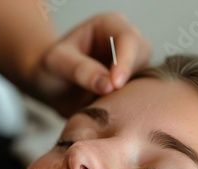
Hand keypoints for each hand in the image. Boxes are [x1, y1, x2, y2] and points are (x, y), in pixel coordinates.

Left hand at [31, 12, 151, 115]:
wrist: (52, 86)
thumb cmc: (51, 68)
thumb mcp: (56, 64)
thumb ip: (79, 70)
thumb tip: (108, 85)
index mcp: (109, 25)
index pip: (127, 38)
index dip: (125, 61)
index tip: (114, 85)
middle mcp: (127, 42)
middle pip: (143, 56)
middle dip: (130, 78)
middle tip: (112, 101)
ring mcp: (134, 65)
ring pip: (145, 79)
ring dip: (129, 95)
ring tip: (106, 107)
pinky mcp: (134, 87)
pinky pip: (140, 97)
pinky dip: (129, 107)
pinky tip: (112, 114)